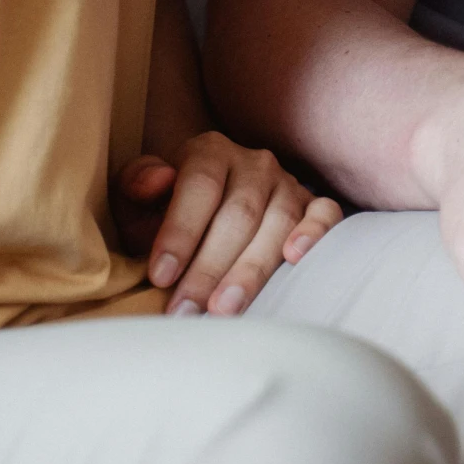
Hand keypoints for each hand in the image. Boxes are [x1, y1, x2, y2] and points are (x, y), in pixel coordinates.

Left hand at [115, 131, 342, 316]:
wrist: (210, 212)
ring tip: (224, 310)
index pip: (199, 185)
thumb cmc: (167, 212)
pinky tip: (295, 258)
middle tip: (187, 311)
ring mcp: (288, 183)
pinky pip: (325, 214)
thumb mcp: (141, 198)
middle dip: (209, 267)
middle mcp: (254, 163)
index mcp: (210, 152)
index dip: (180, 231)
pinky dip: (315, 233)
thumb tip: (158, 180)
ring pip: (277, 222)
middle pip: (239, 213)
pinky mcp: (314, 205)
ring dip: (251, 270)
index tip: (160, 276)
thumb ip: (138, 185)